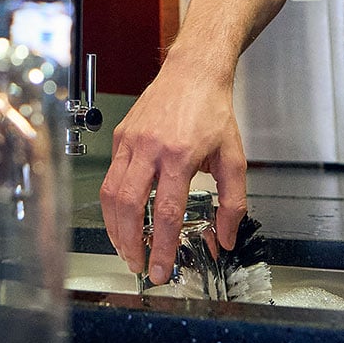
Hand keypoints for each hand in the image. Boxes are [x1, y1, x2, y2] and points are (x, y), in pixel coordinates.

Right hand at [99, 52, 247, 283]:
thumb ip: (233, 202)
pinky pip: (110, 177)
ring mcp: (130, 141)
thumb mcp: (233, 158)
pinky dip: (112, 204)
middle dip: (129, 243)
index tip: (159, 270)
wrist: (192, 72)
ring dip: (115, 228)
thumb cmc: (212, 110)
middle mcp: (150, 149)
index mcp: (179, 156)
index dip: (160, 247)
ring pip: (110, 194)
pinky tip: (122, 217)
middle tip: (138, 265)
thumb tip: (227, 237)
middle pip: (128, 206)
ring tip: (126, 247)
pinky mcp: (120, 137)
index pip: (165, 213)